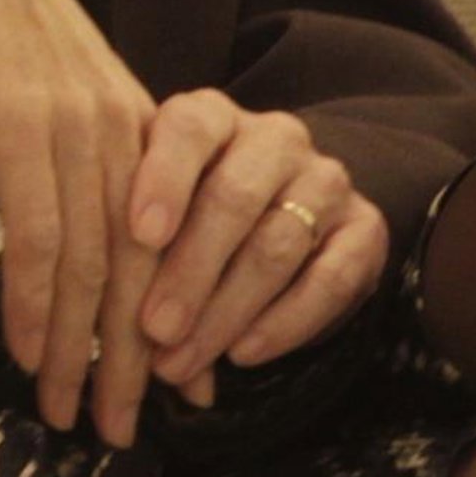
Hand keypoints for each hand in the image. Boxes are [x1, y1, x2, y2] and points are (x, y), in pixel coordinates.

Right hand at [0, 0, 166, 446]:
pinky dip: (36, 299)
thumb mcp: (27, 68)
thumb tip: (42, 222)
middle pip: (138, 262)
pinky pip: (39, 229)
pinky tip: (29, 349)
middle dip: (131, 356)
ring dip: (80, 347)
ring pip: (92, 260)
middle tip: (122, 428)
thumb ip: (47, 140)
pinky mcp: (16, 115)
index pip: (159, 236)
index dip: (167, 315)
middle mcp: (108, 117)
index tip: (175, 384)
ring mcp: (65, 116)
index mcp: (116, 109)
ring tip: (71, 412)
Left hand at [126, 91, 388, 391]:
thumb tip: (109, 322)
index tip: (140, 235)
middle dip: (189, 272)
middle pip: (234, 197)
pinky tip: (244, 354)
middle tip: (154, 331)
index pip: (190, 127)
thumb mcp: (162, 205)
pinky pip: (331, 280)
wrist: (290, 208)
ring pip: (277, 245)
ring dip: (226, 311)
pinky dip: (284, 322)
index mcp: (215, 115)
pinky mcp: (367, 228)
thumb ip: (140, 241)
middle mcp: (275, 137)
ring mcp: (327, 180)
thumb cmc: (196, 208)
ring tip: (183, 361)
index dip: (164, 179)